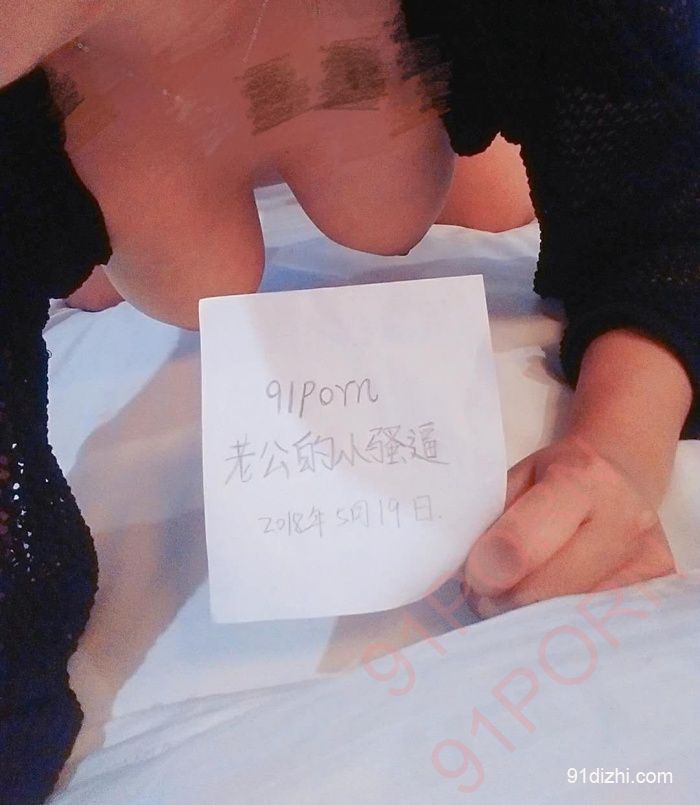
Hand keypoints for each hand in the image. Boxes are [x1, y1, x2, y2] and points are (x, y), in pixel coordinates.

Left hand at [463, 434, 675, 617]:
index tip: (474, 578)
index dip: (490, 569)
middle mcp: (625, 519)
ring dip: (532, 620)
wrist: (618, 479)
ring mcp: (650, 558)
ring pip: (576, 616)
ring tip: (514, 603)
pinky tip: (547, 615)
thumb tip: (473, 578)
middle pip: (551, 590)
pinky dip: (564, 626)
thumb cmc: (553, 479)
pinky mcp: (661, 588)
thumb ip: (492, 521)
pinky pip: (601, 625)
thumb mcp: (516, 481)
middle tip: (488, 598)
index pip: (524, 542)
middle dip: (508, 601)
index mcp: (580, 480)